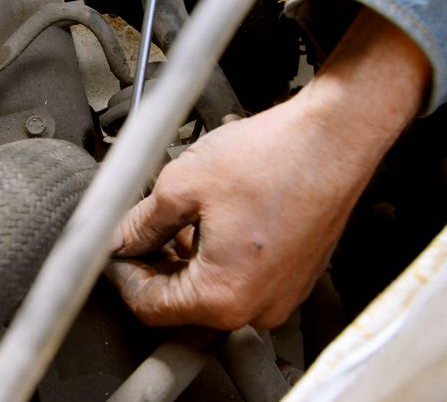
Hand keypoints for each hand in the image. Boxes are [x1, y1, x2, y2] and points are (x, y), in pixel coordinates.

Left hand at [105, 10, 431, 329]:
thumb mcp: (180, 185)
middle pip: (182, 302)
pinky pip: (243, 277)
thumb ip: (138, 224)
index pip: (149, 307)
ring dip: (186, 258)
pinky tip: (211, 217)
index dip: (122, 274)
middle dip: (155, 265)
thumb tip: (117, 239)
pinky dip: (219, 254)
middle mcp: (256, 309)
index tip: (113, 248)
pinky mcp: (295, 276)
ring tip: (177, 214)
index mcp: (224, 297)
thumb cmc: (272, 157)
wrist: (333, 137)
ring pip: (212, 289)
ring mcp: (281, 295)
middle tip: (138, 227)